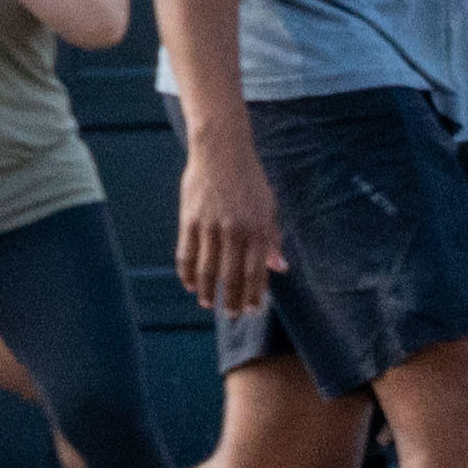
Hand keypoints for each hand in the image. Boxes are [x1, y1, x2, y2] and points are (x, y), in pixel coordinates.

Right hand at [171, 128, 287, 316]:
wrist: (221, 152)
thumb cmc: (249, 180)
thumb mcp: (269, 207)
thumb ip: (272, 239)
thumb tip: (280, 268)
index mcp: (258, 229)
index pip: (257, 271)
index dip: (255, 294)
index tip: (253, 310)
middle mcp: (235, 231)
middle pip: (231, 276)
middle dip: (232, 300)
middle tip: (232, 315)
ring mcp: (210, 227)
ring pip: (208, 269)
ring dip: (208, 291)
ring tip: (208, 304)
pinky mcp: (190, 221)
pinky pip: (187, 254)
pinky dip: (187, 273)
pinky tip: (189, 284)